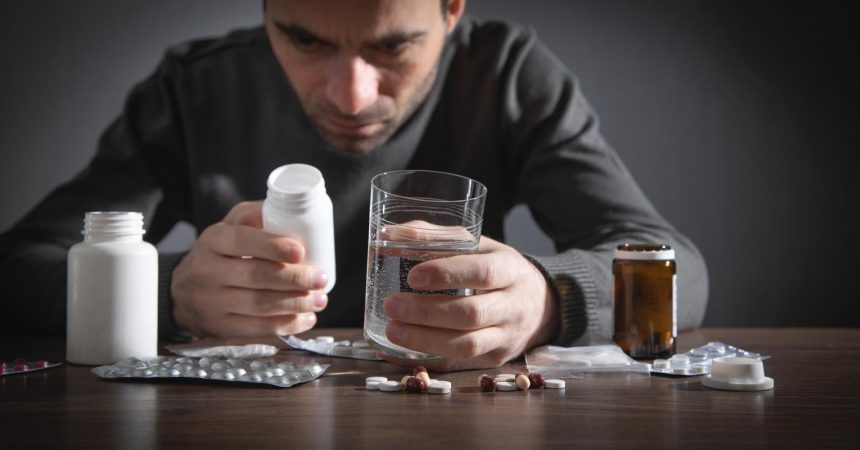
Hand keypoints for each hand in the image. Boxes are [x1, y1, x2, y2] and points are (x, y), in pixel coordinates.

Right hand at [171, 201, 329, 337]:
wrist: (182, 291)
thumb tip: (292, 207)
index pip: (242, 241)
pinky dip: (286, 324)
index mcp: (214, 240)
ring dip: (296, 303)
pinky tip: (307, 318)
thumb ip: (256, 215)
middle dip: (294, 279)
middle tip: (321, 278)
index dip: (273, 247)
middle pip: (255, 276)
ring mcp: (211, 302)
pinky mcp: (219, 327)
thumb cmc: (219, 253)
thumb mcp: (229, 226)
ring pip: (259, 305)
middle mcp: (208, 271)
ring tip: (320, 299)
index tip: (301, 251)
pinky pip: (257, 328)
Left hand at [380, 236, 558, 370]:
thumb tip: (391, 234)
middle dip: (427, 312)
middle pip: (471, 314)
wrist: (541, 305)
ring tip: (392, 330)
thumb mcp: (479, 246)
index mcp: (510, 270)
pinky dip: (428, 359)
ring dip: (425, 340)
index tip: (413, 276)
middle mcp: (512, 306)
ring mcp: (506, 336)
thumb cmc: (499, 270)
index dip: (448, 274)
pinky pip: (460, 364)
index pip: (483, 272)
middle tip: (391, 305)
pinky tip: (400, 351)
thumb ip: (438, 237)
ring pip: (467, 345)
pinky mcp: (494, 358)